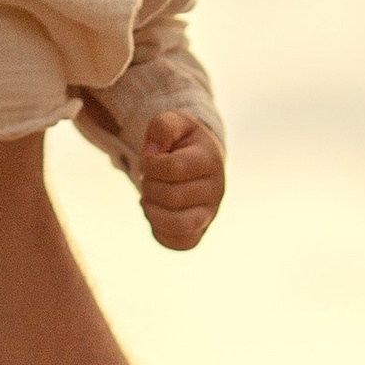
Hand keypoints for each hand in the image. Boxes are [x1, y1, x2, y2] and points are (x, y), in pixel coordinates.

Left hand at [135, 112, 225, 251]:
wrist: (197, 163)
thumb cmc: (181, 143)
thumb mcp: (173, 123)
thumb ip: (162, 127)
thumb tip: (153, 153)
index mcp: (210, 160)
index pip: (173, 168)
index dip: (151, 165)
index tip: (150, 161)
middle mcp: (216, 189)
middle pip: (171, 196)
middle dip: (149, 187)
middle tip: (149, 179)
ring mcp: (209, 213)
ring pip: (176, 223)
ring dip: (152, 210)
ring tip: (150, 198)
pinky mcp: (199, 231)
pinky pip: (177, 241)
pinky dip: (158, 228)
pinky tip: (157, 212)